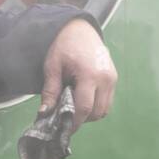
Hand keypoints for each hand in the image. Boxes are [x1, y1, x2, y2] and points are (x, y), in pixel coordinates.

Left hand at [40, 18, 116, 132]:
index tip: (63, 129)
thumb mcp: (52, 67)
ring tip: (73, 107)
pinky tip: (82, 98)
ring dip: (90, 113)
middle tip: (65, 117)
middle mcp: (106, 78)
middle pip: (97, 112)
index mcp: (90, 75)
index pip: (84, 107)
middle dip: (81, 119)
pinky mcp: (114, 78)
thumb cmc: (64, 46)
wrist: (79, 29)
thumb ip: (50, 91)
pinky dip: (96, 105)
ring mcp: (112, 78)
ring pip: (104, 109)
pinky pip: (107, 100)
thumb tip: (44, 113)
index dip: (74, 122)